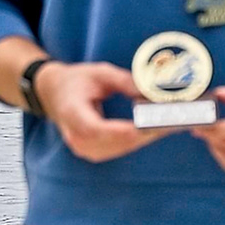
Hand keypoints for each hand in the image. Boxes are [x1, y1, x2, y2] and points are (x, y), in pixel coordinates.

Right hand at [36, 61, 164, 162]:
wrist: (53, 93)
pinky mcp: (93, 152)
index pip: (97, 129)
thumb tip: (152, 91)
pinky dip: (137, 140)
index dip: (124, 130)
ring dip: (145, 138)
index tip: (149, 124)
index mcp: (72, 113)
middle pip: (115, 141)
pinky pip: (119, 149)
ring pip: (121, 148)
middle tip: (171, 122)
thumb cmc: (75, 81)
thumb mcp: (99, 72)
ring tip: (167, 125)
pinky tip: (152, 130)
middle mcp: (76, 137)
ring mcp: (84, 148)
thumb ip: (124, 81)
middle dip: (145, 132)